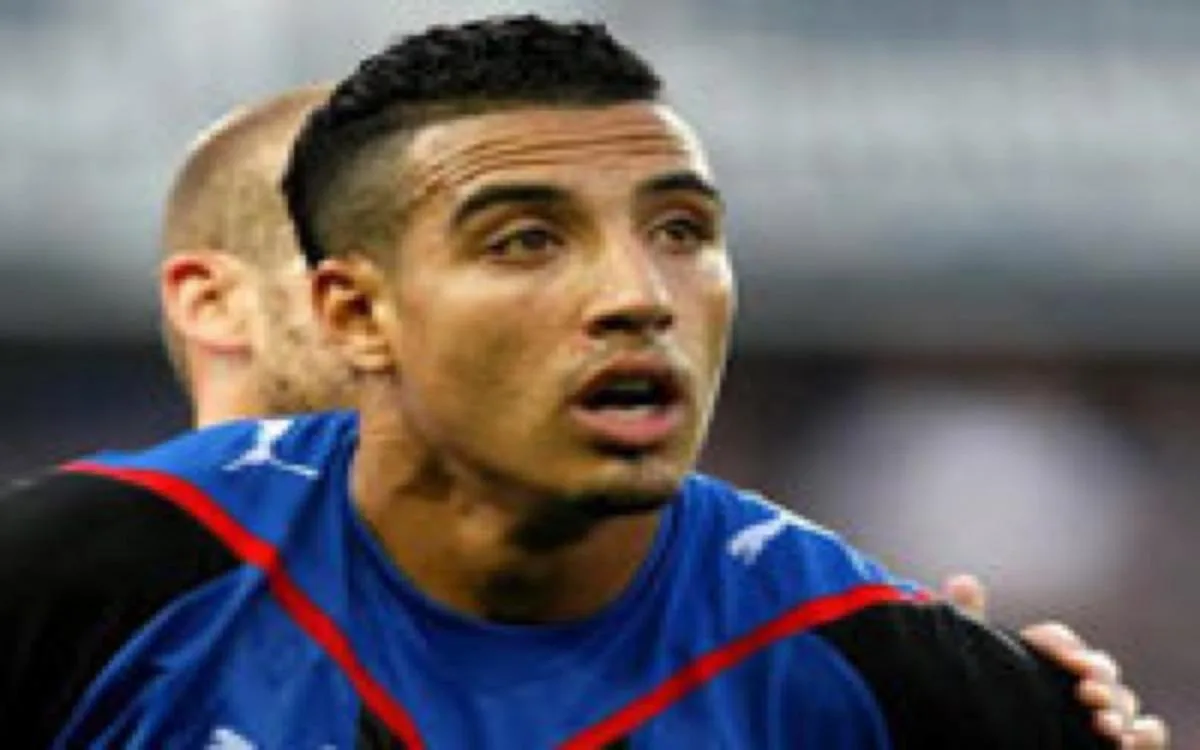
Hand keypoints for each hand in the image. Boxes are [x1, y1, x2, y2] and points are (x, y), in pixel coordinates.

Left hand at [942, 573, 1169, 748]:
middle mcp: (1072, 686)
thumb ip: (969, 626)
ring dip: (1118, 707)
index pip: (1055, 640)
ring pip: (1123, 701)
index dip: (1059, 645)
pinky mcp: (1115, 744)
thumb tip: (962, 581)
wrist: (984, 746)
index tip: (1063, 658)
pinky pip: (1147, 735)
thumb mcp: (975, 667)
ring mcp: (1098, 716)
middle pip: (1098, 669)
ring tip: (1102, 723)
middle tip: (1086, 689)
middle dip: (1097, 674)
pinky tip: (1129, 738)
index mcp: (1039, 661)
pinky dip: (1146, 734)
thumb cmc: (984, 710)